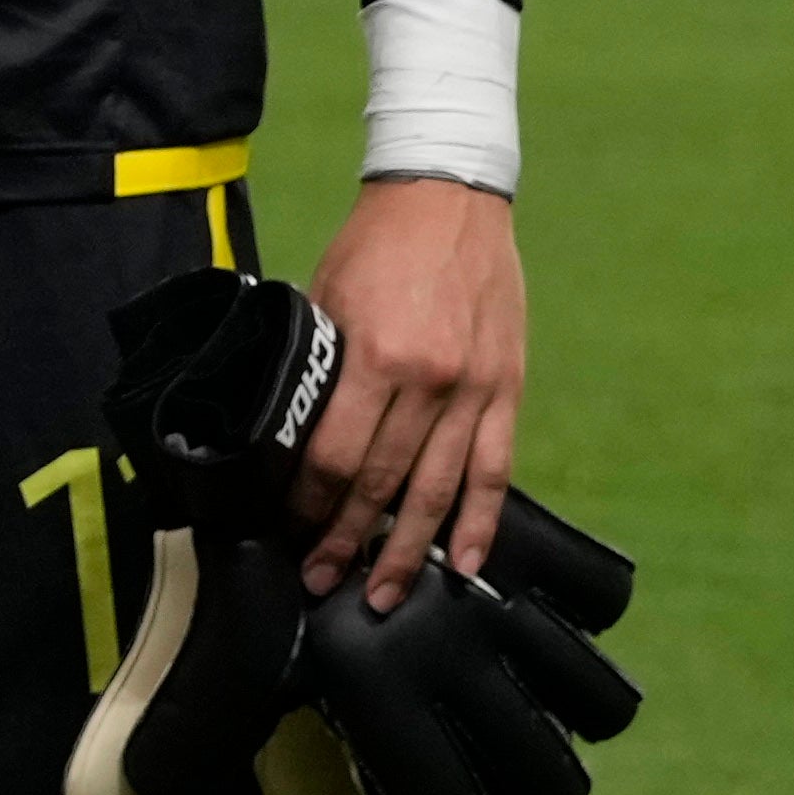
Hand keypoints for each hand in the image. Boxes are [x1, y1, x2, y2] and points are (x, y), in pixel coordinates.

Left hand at [294, 173, 525, 599]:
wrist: (448, 200)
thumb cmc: (373, 249)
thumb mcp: (323, 302)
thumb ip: (315, 368)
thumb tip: (286, 434)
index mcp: (375, 356)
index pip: (335, 456)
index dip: (308, 503)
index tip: (287, 529)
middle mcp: (431, 381)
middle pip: (382, 484)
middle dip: (346, 541)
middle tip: (320, 580)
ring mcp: (476, 389)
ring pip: (439, 491)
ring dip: (408, 550)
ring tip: (384, 595)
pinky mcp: (507, 389)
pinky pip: (494, 469)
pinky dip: (481, 522)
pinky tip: (466, 564)